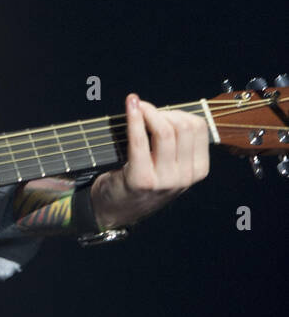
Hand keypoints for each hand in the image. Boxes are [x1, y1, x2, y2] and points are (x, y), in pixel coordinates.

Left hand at [90, 93, 209, 230]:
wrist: (117, 209)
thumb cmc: (142, 180)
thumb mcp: (170, 166)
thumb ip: (175, 143)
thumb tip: (166, 109)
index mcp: (198, 170)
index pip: (199, 128)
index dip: (178, 112)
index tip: (161, 112)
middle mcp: (185, 177)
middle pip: (183, 127)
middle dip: (163, 112)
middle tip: (145, 110)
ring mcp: (165, 181)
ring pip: (165, 132)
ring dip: (149, 112)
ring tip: (136, 107)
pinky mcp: (142, 180)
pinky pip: (140, 141)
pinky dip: (134, 119)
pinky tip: (131, 107)